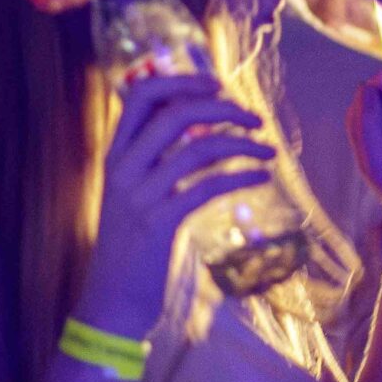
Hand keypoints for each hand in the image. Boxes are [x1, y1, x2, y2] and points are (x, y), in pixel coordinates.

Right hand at [78, 72, 273, 339]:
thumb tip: (192, 124)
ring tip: (269, 153)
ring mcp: (139, 196)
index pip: (141, 94)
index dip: (181, 81)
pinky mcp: (159, 224)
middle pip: (176, 113)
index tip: (217, 84)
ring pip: (198, 148)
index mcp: (115, 154)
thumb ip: (152, 159)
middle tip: (256, 119)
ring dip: (242, 144)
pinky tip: (261, 179)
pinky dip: (241, 177)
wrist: (112, 301)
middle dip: (224, 108)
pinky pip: (207, 187)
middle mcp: (122, 168)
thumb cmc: (131, 246)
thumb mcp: (133, 194)